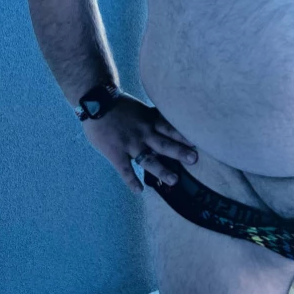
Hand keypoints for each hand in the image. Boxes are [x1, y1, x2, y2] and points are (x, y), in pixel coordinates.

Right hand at [81, 93, 198, 194]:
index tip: (198, 141)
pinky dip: (131, 181)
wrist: (95, 101)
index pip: (170, 128)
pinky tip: (139, 191)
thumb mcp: (139, 107)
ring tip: (174, 180)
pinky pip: (125, 169)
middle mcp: (143, 133)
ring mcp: (130, 144)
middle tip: (195, 159)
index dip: (183, 135)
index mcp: (149, 120)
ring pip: (149, 159)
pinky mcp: (116, 152)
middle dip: (180, 152)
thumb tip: (166, 123)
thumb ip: (151, 117)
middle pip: (164, 143)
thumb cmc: (117, 104)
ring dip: (162, 169)